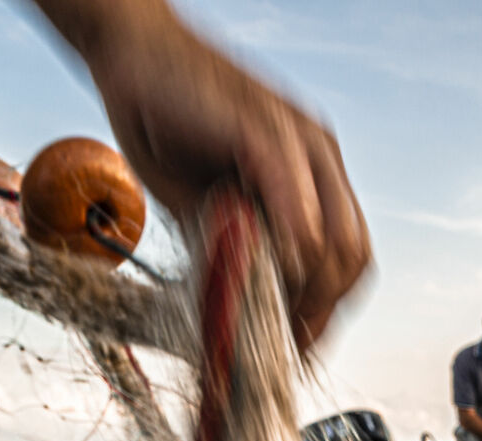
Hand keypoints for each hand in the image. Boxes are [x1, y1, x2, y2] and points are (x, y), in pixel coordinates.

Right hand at [40, 0, 370, 348]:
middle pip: (352, 255)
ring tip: (272, 322)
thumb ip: (229, 247)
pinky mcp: (263, 127)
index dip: (328, 310)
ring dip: (308, 291)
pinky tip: (267, 275)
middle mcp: (318, 155)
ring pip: (334, 235)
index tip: (299, 349)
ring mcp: (298, 138)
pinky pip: (293, 196)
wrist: (130, 50)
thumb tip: (238, 310)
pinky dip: (288, 244)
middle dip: (324, 312)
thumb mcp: (201, 202)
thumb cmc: (163, 120)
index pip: (346, 256)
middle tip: (288, 349)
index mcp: (311, 173)